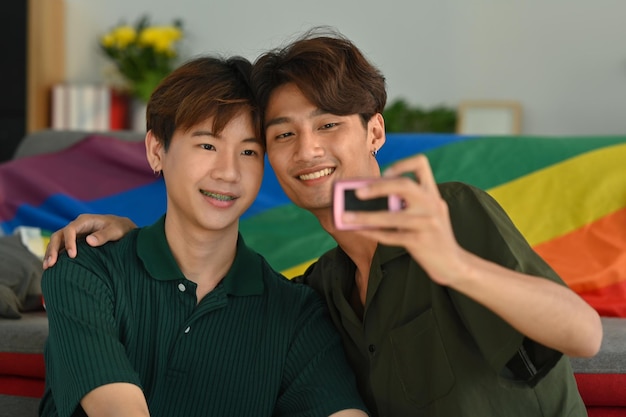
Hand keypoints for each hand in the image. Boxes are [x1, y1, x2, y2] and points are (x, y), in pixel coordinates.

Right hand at [43, 214, 136, 269]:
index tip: (72, 255)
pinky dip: (55, 256)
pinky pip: (61, 248)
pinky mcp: (74, 242)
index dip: (69, 242)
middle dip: (53, 249)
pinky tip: (52, 268)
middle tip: (51, 264)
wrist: (122, 228)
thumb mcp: (115, 231)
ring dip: (50, 253)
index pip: (70, 230)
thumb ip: (104, 236)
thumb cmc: (120, 228)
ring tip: (46, 268)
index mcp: (85, 221)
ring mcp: (74, 234)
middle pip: (59, 235)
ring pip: (57, 242)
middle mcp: (76, 227)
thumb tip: (89, 241)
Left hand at [342, 154, 463, 285]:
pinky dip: (372, 233)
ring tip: (346, 217)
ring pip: (391, 216)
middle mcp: (432, 204)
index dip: (402, 164)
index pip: (421, 164)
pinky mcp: (421, 242)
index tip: (386, 173)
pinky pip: (390, 236)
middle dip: (378, 187)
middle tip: (358, 193)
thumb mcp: (427, 215)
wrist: (454, 264)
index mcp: (433, 194)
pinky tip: (359, 231)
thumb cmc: (432, 237)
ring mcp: (428, 223)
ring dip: (365, 216)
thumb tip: (369, 197)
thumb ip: (407, 204)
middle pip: (404, 185)